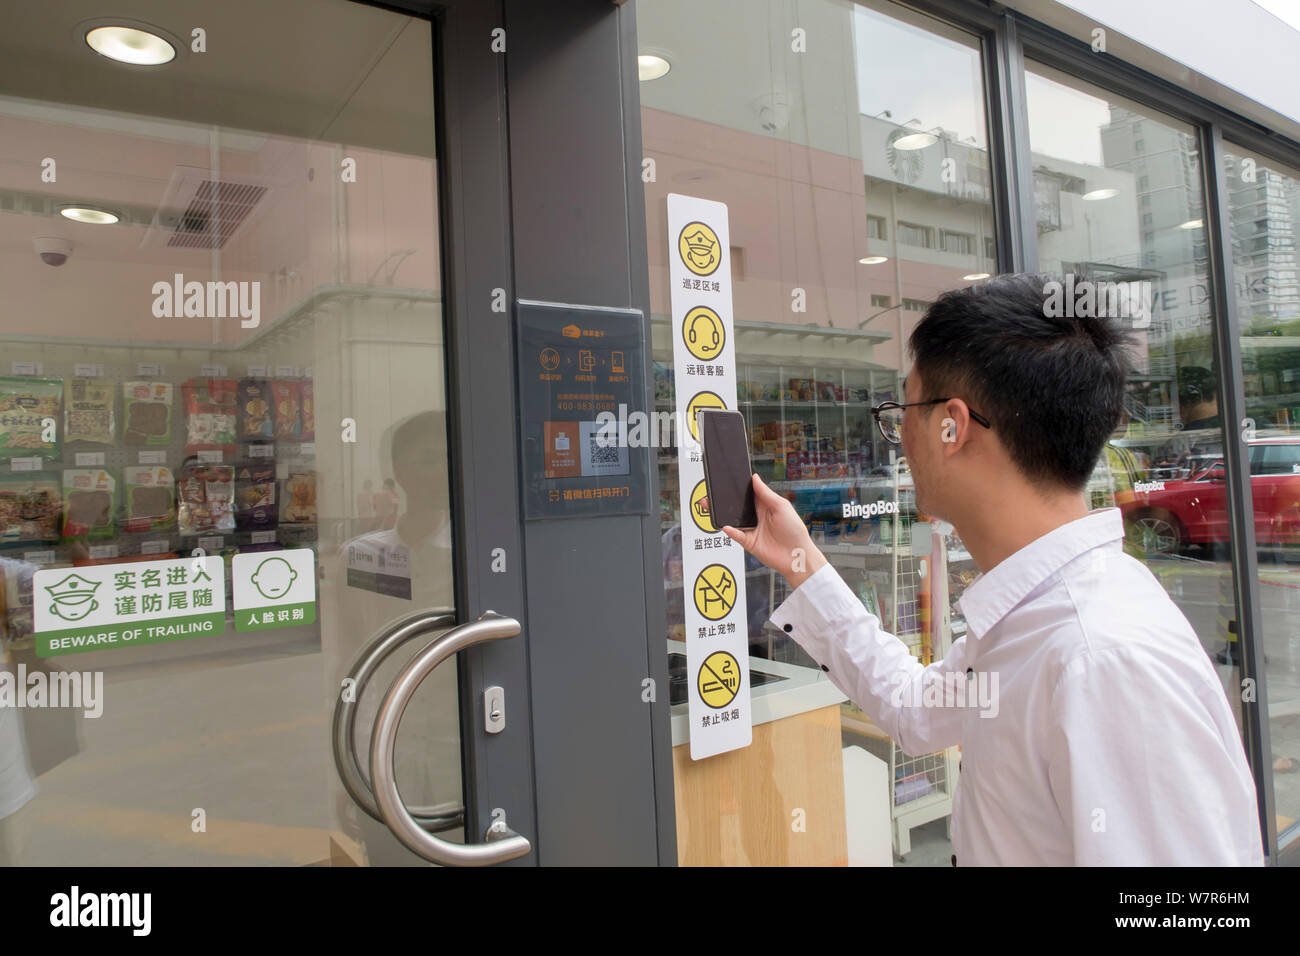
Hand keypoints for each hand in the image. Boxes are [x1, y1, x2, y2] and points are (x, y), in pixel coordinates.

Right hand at [721, 473, 826, 588]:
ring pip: (733, 520)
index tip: (730, 479)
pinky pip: (736, 534)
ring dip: (724, 514)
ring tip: (714, 506)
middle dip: (727, 500)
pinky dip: (730, 530)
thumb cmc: (795, 531)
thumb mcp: (782, 506)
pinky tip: (726, 526)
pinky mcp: (748, 542)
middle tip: (717, 493)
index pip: (750, 493)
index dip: (741, 487)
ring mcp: (752, 529)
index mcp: (766, 505)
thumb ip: (766, 493)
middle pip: (738, 506)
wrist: (797, 555)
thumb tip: (755, 478)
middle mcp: (757, 516)